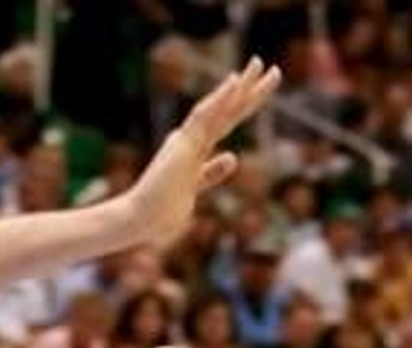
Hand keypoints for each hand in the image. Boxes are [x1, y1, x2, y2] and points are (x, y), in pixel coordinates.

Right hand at [120, 58, 280, 249]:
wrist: (139, 221)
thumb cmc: (161, 212)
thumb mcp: (195, 190)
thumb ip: (211, 173)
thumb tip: (233, 156)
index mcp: (197, 150)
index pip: (226, 123)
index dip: (244, 105)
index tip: (258, 90)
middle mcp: (192, 140)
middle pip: (228, 112)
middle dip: (250, 90)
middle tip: (273, 69)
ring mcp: (187, 141)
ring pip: (220, 108)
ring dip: (241, 86)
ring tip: (260, 63)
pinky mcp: (182, 145)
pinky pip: (202, 117)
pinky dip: (219, 99)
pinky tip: (234, 80)